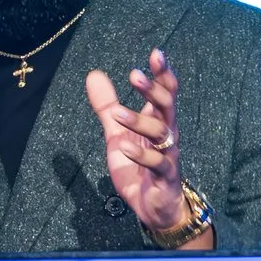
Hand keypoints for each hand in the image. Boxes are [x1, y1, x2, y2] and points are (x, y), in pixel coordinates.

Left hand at [83, 48, 207, 244]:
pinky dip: (140, 154)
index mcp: (157, 121)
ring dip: (139, 121)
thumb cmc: (140, 167)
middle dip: (153, 90)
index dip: (162, 73)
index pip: (165, 92)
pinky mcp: (164, 177)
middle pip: (167, 107)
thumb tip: (93, 74)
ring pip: (161, 133)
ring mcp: (167, 156)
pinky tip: (123, 146)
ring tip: (117, 113)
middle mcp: (167, 135)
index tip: (155, 53)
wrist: (153, 207)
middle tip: (134, 75)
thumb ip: (107, 107)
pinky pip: (156, 163)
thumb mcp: (117, 133)